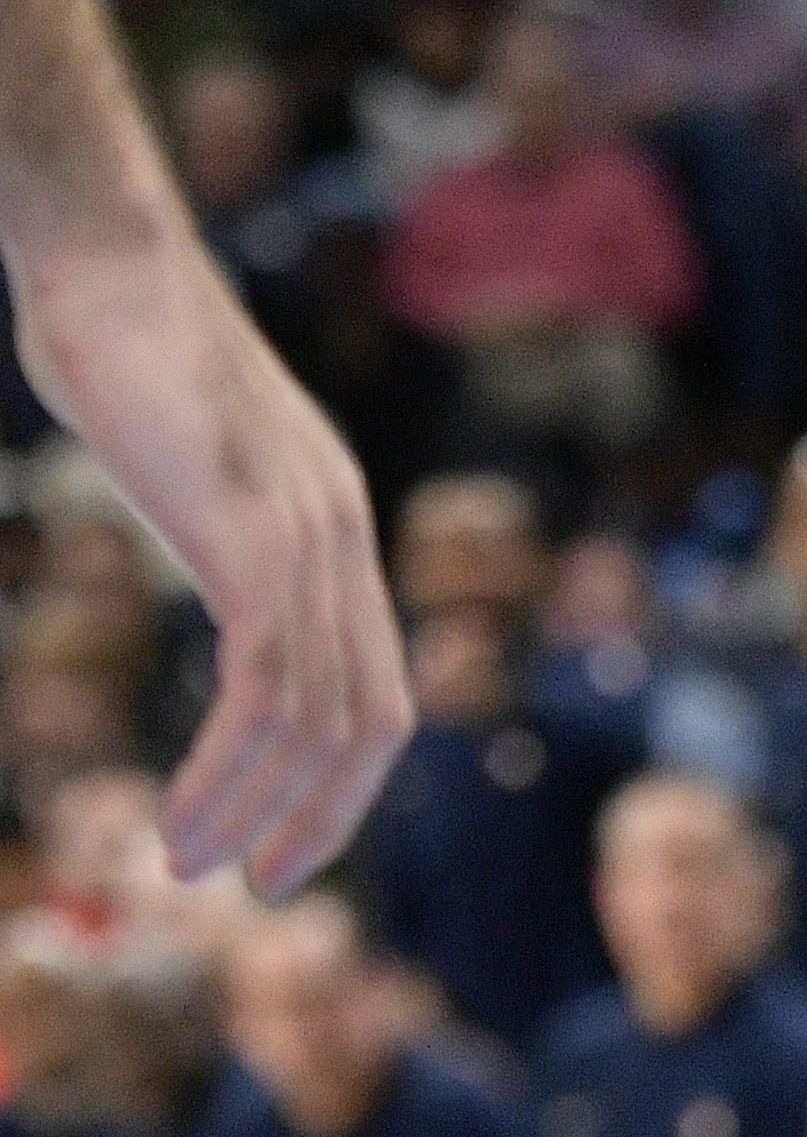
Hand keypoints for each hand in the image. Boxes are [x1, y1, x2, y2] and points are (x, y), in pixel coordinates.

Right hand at [12, 229, 409, 891]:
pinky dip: (228, 772)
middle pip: (371, 722)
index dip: (341, 778)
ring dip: (255, 810)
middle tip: (257, 885)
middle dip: (322, 817)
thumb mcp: (188, 456)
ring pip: (315, 722)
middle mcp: (342, 537)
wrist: (102, 251)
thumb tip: (214, 564)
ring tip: (190, 867)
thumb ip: (216, 523)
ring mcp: (308, 538)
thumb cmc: (115, 336)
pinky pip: (266, 691)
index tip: (283, 835)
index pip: (374, 686)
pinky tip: (181, 817)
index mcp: (332, 526)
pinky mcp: (256, 540)